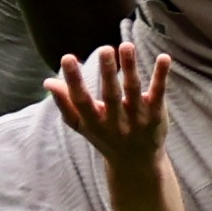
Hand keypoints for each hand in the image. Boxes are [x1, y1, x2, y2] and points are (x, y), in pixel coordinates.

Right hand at [46, 46, 170, 172]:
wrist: (137, 164)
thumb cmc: (105, 137)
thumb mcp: (83, 125)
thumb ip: (65, 104)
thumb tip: (47, 82)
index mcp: (94, 123)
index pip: (81, 101)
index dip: (73, 80)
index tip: (67, 57)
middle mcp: (116, 122)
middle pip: (111, 96)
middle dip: (107, 73)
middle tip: (105, 49)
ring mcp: (137, 119)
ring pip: (134, 91)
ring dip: (130, 68)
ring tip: (126, 45)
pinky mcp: (156, 115)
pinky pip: (159, 93)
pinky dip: (161, 75)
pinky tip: (164, 57)